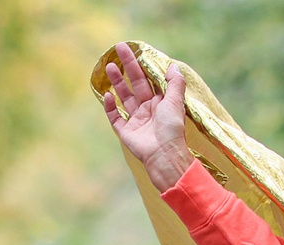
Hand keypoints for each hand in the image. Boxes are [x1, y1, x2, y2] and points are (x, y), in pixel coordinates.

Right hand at [99, 42, 195, 192]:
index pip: (149, 80)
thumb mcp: (176, 102)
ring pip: (124, 97)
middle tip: (119, 49)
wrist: (164, 155)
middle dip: (127, 67)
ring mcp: (136, 121)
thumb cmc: (172, 129)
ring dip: (117, 82)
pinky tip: (107, 95)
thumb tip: (172, 65)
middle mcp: (147, 110)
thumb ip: (175, 83)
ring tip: (110, 66)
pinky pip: (116, 117)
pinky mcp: (126, 132)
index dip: (142, 66)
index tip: (135, 51)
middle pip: (135, 84)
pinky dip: (110, 107)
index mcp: (160, 103)